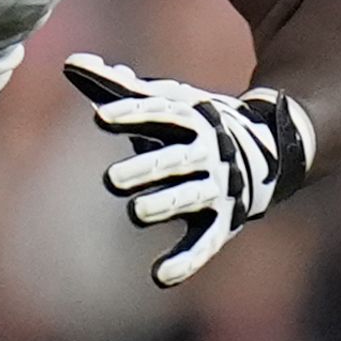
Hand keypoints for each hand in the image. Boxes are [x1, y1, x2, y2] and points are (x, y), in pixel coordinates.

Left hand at [63, 52, 316, 289]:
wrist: (269, 150)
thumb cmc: (195, 126)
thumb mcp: (165, 102)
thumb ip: (118, 89)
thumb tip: (72, 64)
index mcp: (191, 119)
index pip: (160, 114)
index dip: (132, 114)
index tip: (100, 117)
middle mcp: (206, 154)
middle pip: (174, 160)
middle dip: (146, 168)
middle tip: (112, 180)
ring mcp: (216, 189)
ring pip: (189, 198)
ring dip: (164, 206)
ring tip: (137, 213)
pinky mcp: (222, 223)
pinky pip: (205, 243)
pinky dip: (186, 261)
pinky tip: (160, 276)